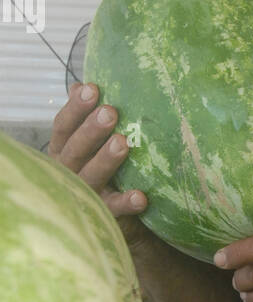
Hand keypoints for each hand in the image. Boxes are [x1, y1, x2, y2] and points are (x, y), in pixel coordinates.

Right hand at [47, 82, 148, 244]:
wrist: (111, 214)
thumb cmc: (98, 168)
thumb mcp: (89, 142)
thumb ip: (85, 117)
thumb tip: (80, 86)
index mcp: (63, 150)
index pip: (64, 126)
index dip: (76, 108)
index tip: (92, 89)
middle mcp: (69, 171)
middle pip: (75, 150)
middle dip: (91, 131)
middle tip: (110, 113)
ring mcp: (86, 194)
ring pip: (91, 177)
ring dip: (106, 160)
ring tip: (122, 143)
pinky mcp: (104, 215)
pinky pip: (114, 209)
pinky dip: (126, 203)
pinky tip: (141, 196)